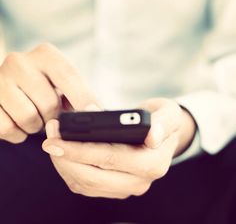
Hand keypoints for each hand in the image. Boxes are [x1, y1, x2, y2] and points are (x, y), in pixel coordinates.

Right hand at [0, 43, 95, 142]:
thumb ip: (80, 96)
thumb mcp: (65, 85)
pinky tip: (19, 123)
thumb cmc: (46, 88)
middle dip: (55, 117)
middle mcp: (20, 61)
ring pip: (29, 118)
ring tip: (36, 117)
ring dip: (36, 126)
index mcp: (46, 55)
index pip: (68, 76)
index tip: (94, 113)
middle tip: (51, 114)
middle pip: (49, 104)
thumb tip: (96, 112)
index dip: (82, 98)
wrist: (13, 86)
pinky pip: (7, 128)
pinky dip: (18, 133)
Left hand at [42, 98, 195, 198]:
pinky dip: (69, 170)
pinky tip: (63, 154)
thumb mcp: (168, 114)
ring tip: (53, 142)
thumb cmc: (160, 121)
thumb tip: (152, 136)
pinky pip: (85, 185)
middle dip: (65, 157)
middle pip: (92, 176)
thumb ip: (162, 123)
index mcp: (153, 163)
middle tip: (49, 137)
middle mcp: (139, 181)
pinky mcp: (114, 188)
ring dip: (64, 164)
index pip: (111, 158)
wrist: (160, 134)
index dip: (80, 149)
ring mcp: (125, 187)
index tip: (56, 138)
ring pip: (85, 183)